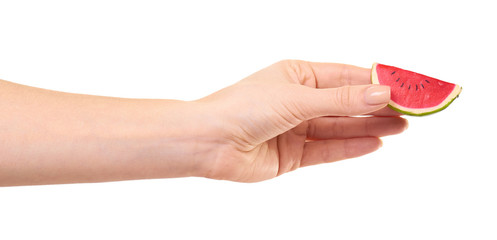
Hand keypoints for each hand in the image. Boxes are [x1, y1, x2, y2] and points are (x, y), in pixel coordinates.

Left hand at [196, 60, 407, 181]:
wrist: (210, 142)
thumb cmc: (244, 107)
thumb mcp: (298, 98)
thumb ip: (340, 101)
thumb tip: (381, 95)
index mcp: (297, 75)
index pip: (344, 77)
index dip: (374, 82)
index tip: (403, 87)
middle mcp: (297, 101)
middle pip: (345, 105)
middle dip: (375, 108)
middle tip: (409, 112)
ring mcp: (296, 129)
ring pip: (339, 128)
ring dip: (369, 128)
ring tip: (400, 128)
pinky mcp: (292, 155)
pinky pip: (327, 150)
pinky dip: (350, 147)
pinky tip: (374, 143)